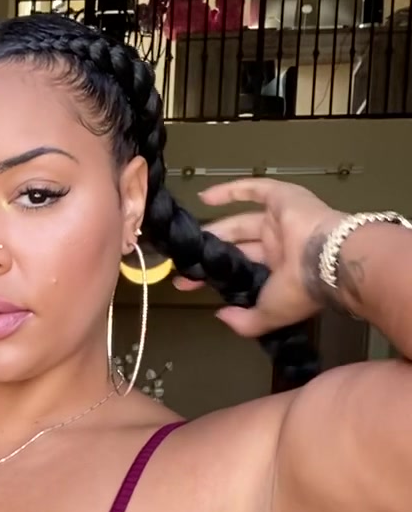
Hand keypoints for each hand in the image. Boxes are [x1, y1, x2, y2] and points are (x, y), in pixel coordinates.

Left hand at [172, 178, 341, 337]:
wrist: (327, 259)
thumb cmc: (299, 290)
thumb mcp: (268, 315)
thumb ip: (245, 322)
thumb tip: (221, 316)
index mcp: (282, 273)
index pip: (243, 272)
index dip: (217, 277)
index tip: (188, 284)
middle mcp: (281, 245)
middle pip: (238, 247)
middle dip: (211, 254)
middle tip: (184, 261)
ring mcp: (280, 221)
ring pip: (242, 222)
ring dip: (216, 229)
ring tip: (189, 236)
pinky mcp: (282, 197)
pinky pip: (254, 189)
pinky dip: (229, 191)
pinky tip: (203, 198)